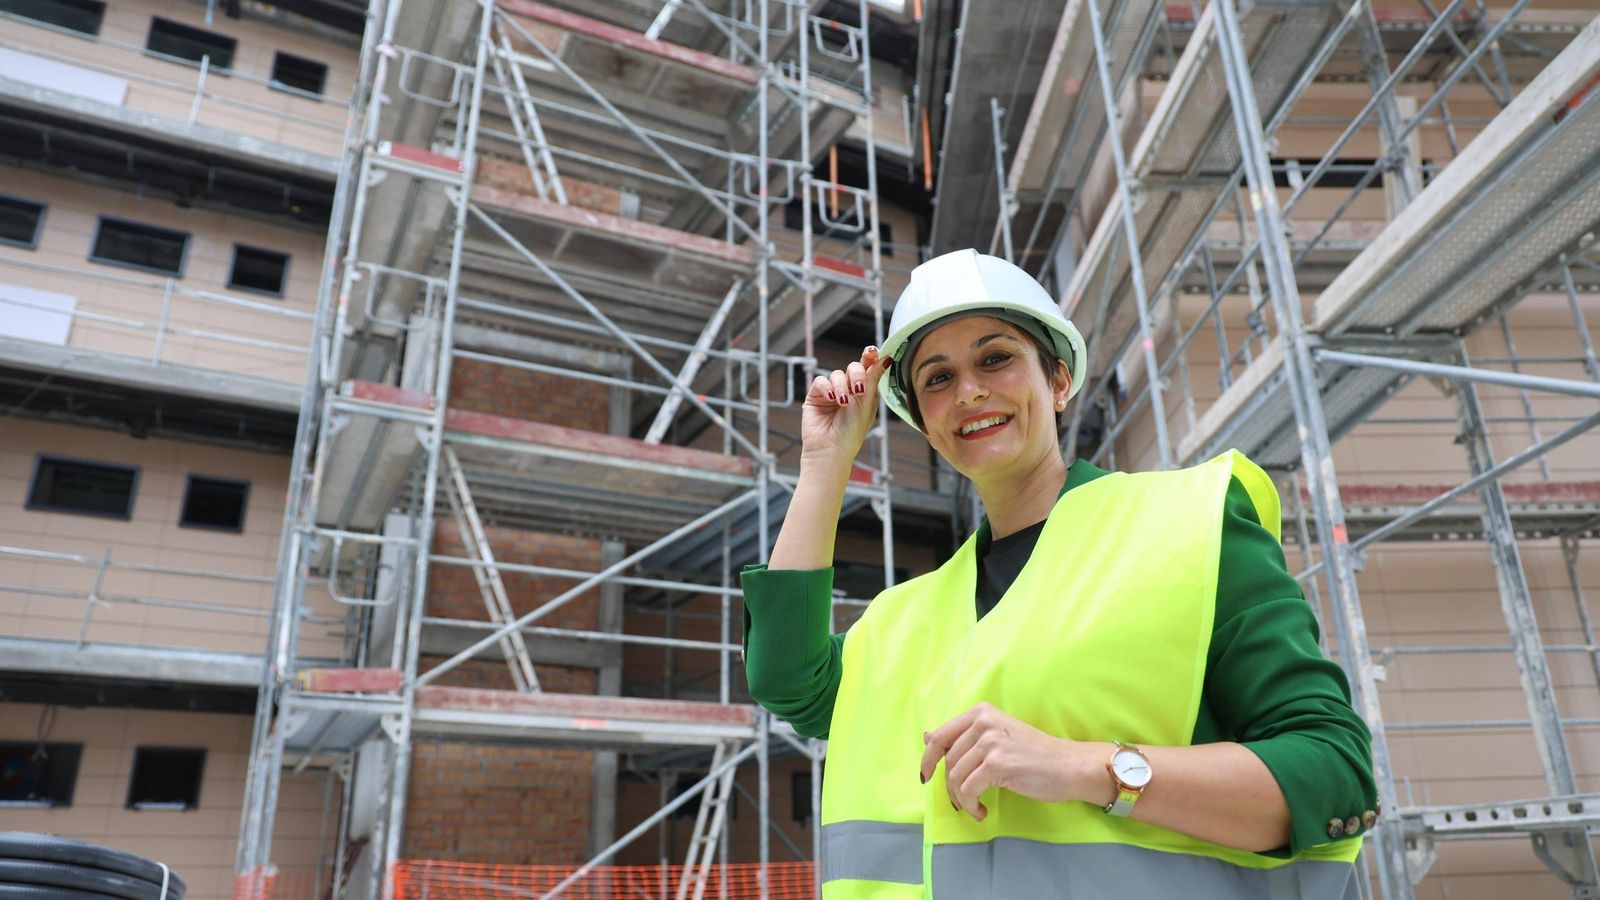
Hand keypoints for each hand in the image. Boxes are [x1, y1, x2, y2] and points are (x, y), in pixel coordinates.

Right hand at [800, 345, 891, 466]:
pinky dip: (826, 388)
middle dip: (856, 374)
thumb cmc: (852, 431)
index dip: (870, 357)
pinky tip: (830, 399)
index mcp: (865, 392)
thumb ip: (873, 378)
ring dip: (841, 386)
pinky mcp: (816, 395)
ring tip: (842, 403)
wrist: (831, 449)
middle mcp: (849, 390)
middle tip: (858, 389)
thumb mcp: (866, 402)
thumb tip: (885, 358)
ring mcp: (832, 392)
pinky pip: (820, 381)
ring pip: (836, 374)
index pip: (869, 368)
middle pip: (853, 367)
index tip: (873, 352)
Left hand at [919, 702, 1086, 820]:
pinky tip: (981, 811)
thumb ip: (964, 736)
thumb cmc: (1036, 755)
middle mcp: (983, 722)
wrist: (1070, 766)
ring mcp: (990, 742)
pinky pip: (968, 790)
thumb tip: (927, 736)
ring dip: (961, 799)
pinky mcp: (997, 764)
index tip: (926, 778)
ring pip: (955, 777)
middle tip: (962, 801)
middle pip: (947, 760)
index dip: (927, 759)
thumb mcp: (997, 736)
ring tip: (974, 806)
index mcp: (981, 712)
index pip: (940, 736)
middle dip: (950, 786)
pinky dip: (971, 805)